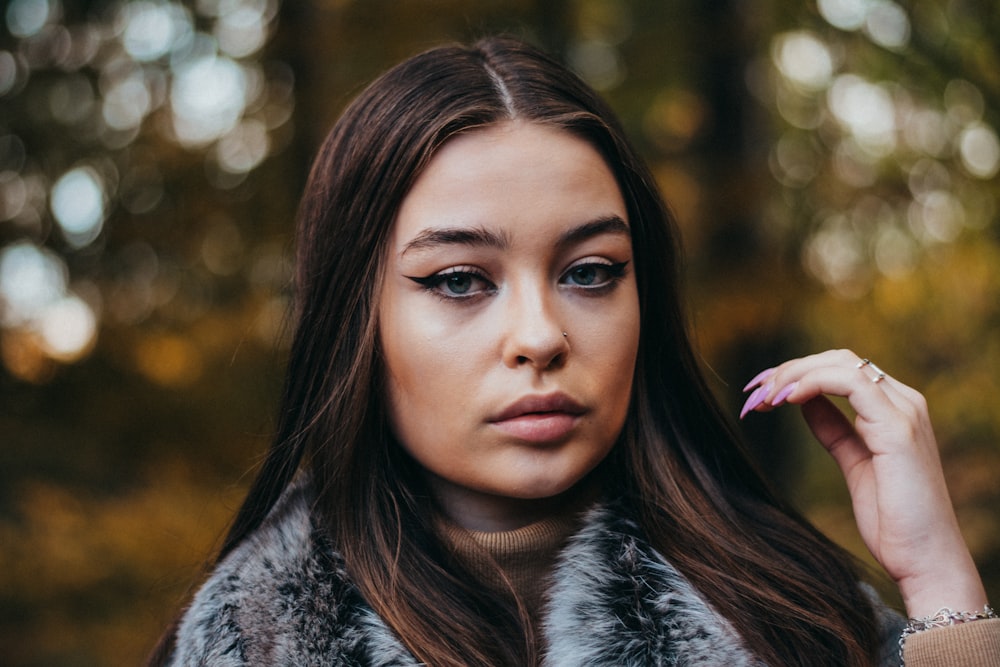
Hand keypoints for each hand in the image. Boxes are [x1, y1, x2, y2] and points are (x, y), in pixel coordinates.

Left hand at [741, 349, 987, 617]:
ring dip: (793, 375)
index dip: (796, 373)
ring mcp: (905, 412)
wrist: (924, 562)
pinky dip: (812, 383)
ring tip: (764, 398)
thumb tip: (803, 400)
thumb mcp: (854, 463)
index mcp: (896, 409)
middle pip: (837, 360)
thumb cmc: (894, 521)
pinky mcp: (898, 429)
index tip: (759, 393)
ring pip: (841, 364)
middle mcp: (905, 402)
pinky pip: (851, 383)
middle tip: (752, 393)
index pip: (841, 369)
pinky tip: (786, 399)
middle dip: (788, 370)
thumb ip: (834, 429)